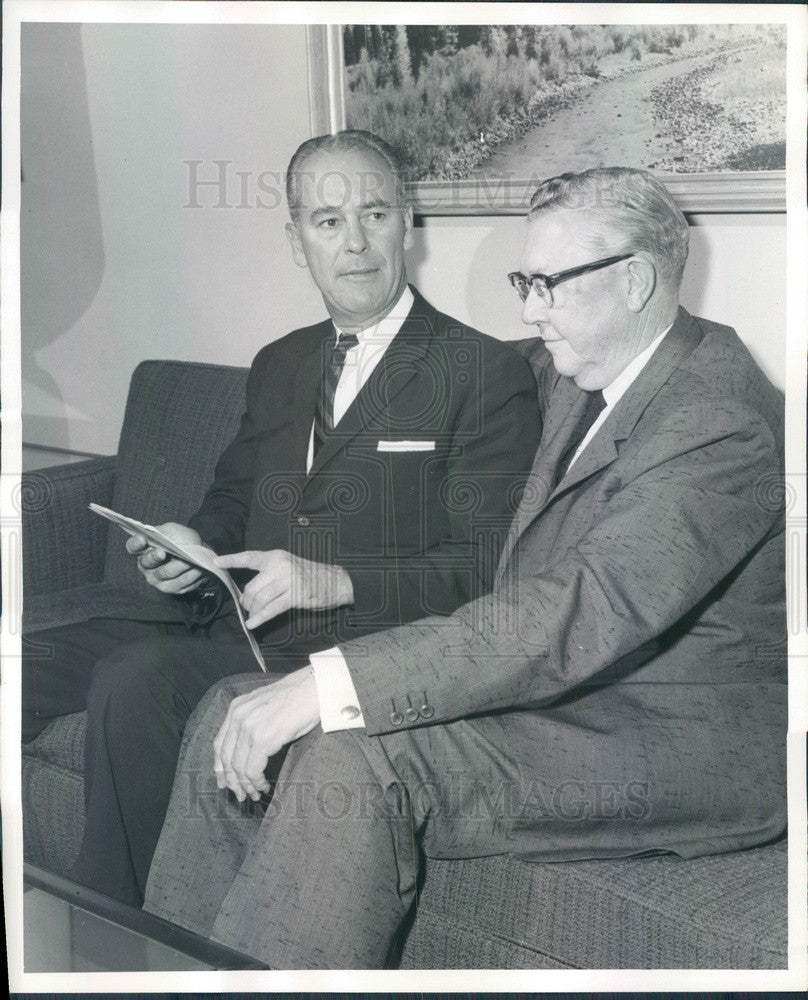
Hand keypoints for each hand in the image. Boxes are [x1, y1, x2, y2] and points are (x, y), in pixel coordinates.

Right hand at [126, 522, 208, 594]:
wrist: (199, 553)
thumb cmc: (182, 540)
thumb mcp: (173, 531)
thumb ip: (165, 533)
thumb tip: (160, 536)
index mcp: (143, 549)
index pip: (133, 547)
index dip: (135, 543)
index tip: (142, 538)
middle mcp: (147, 567)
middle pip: (147, 563)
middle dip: (155, 557)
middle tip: (163, 553)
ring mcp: (159, 580)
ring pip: (167, 573)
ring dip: (180, 566)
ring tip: (191, 560)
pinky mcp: (173, 588)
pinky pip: (182, 582)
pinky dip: (191, 575)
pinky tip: (199, 569)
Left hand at [213, 667, 319, 800]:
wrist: (314, 687)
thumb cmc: (297, 697)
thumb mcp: (265, 706)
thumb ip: (250, 722)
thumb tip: (246, 749)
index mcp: (237, 708)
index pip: (219, 744)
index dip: (221, 767)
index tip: (225, 782)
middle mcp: (239, 716)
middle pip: (226, 758)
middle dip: (232, 781)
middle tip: (241, 794)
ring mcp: (250, 727)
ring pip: (238, 767)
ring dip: (246, 785)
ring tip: (255, 793)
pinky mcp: (263, 738)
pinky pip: (253, 769)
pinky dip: (257, 782)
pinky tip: (264, 785)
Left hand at [214, 549, 353, 628]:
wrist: (335, 581)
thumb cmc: (310, 575)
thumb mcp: (288, 566)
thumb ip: (270, 574)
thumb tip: (249, 591)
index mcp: (276, 557)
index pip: (249, 557)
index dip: (231, 559)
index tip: (216, 562)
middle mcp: (280, 566)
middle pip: (251, 587)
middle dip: (246, 600)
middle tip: (248, 605)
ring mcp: (287, 581)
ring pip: (260, 599)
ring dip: (253, 610)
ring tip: (254, 614)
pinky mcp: (294, 596)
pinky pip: (271, 609)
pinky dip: (260, 618)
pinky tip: (253, 624)